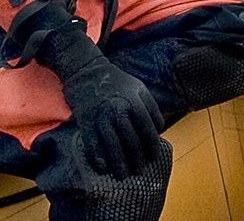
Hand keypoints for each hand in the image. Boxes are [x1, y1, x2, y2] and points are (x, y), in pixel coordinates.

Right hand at [58, 48, 164, 177]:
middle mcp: (119, 110)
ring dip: (118, 164)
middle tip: (139, 172)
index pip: (148, 131)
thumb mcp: (138, 87)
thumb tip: (158, 130)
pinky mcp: (85, 119)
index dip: (151, 148)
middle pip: (131, 141)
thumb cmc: (115, 80)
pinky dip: (97, 157)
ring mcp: (101, 115)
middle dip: (137, 160)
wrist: (86, 69)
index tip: (152, 159)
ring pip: (113, 145)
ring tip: (122, 175)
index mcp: (135, 101)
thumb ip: (151, 107)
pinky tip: (102, 167)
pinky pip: (92, 142)